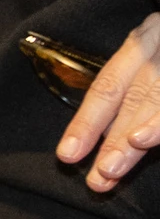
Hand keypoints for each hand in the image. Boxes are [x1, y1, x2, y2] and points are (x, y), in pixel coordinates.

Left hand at [56, 14, 159, 193]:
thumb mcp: (153, 58)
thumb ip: (138, 92)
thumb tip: (117, 142)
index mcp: (145, 40)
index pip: (108, 85)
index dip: (87, 121)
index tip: (67, 155)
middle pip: (134, 95)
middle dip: (113, 138)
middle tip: (98, 177)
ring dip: (144, 129)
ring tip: (120, 161)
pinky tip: (149, 138)